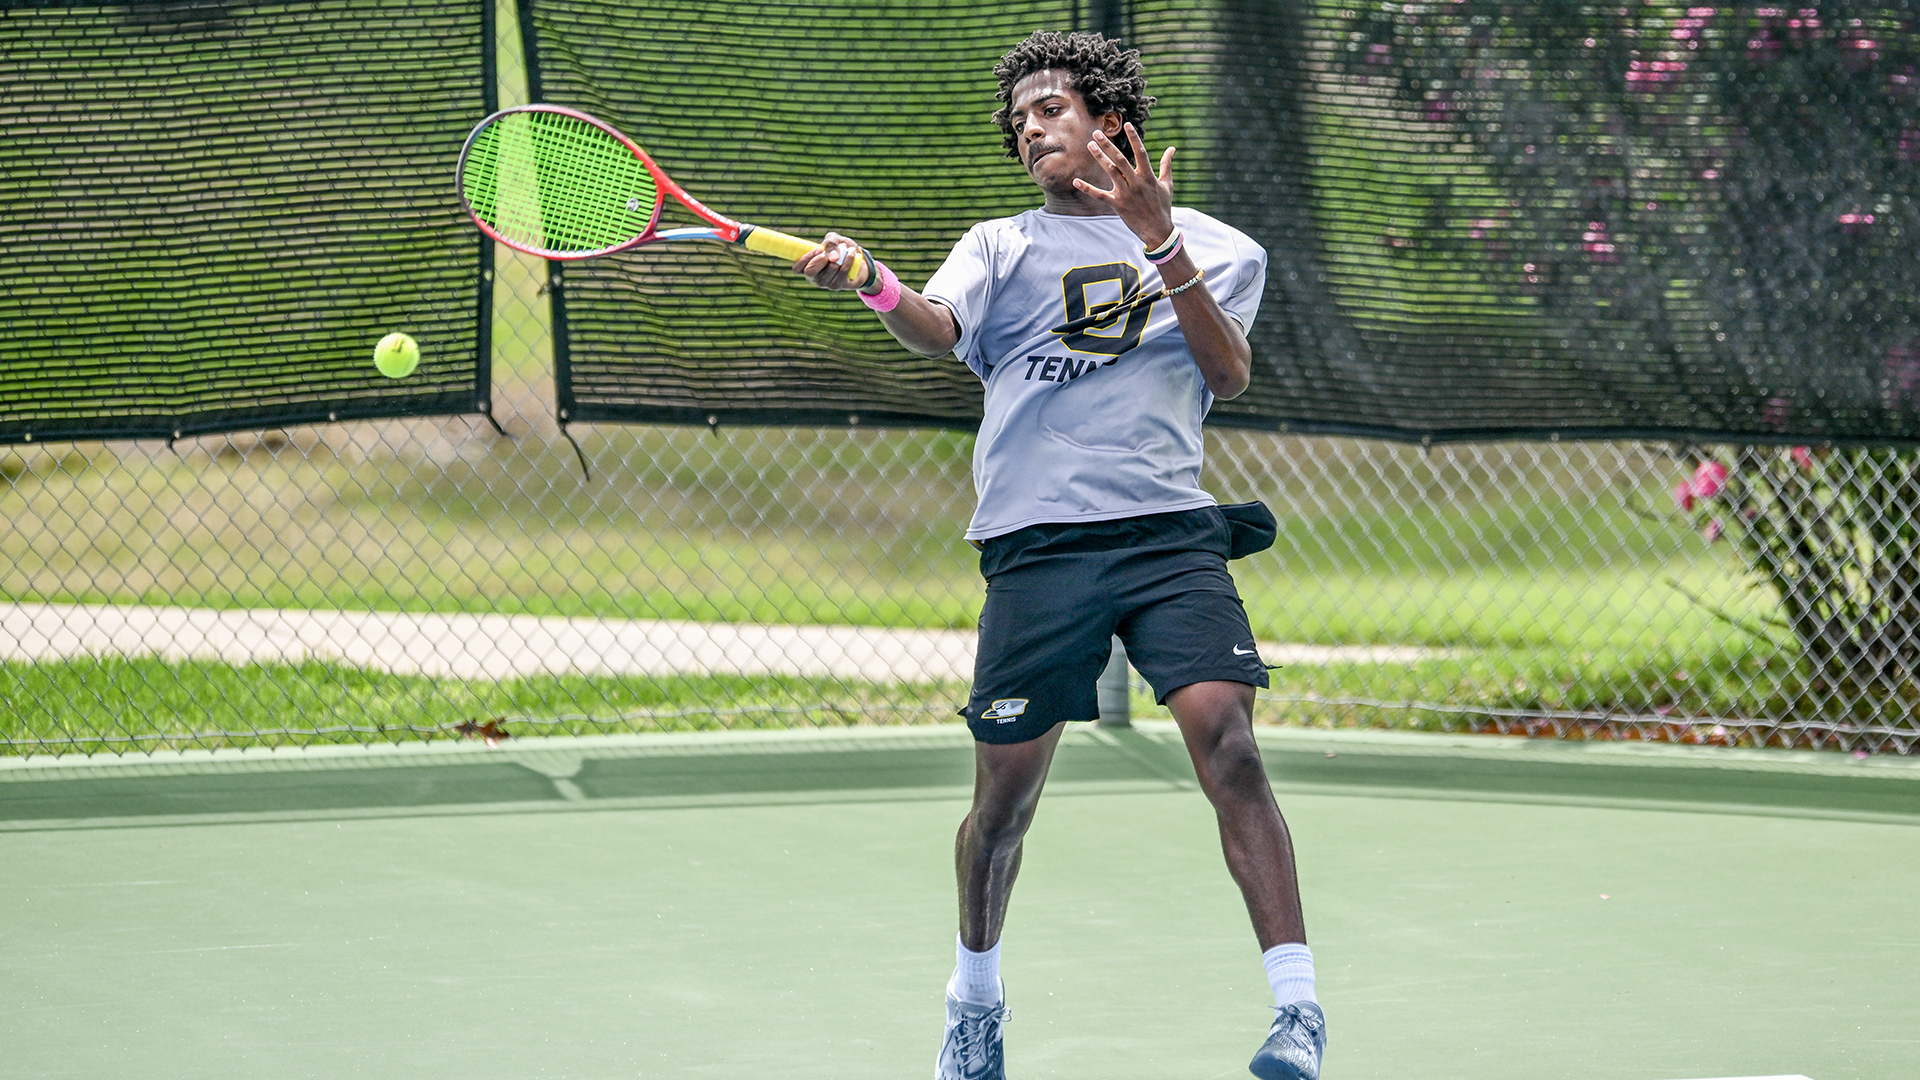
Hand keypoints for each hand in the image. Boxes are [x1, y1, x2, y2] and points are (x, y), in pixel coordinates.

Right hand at [794, 231, 871, 290]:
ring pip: (830, 269)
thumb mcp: (833, 239)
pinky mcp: (839, 285)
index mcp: (807, 266)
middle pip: (810, 271)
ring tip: (845, 249)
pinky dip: (849, 259)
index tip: (818, 249)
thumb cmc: (839, 248)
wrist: (857, 259)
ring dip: (840, 255)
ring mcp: (826, 284)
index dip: (804, 258)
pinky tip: (852, 253)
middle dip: (820, 259)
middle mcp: (814, 278)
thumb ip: (830, 242)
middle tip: (829, 252)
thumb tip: (833, 257)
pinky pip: (843, 271)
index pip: (796, 268)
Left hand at [1073, 123, 1176, 248]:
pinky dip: (1087, 188)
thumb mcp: (1167, 184)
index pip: (1141, 152)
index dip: (1134, 138)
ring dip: (1099, 158)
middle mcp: (1136, 182)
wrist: (1158, 230)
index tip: (1127, 124)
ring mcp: (1126, 194)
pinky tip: (1076, 181)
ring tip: (1090, 145)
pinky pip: (1100, 195)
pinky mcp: (1117, 205)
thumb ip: (1166, 165)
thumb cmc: (1163, 206)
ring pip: (1110, 172)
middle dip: (1108, 145)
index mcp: (1148, 176)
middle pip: (1120, 159)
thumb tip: (1172, 148)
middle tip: (1097, 133)